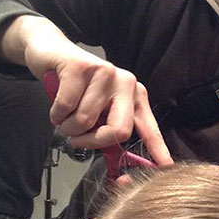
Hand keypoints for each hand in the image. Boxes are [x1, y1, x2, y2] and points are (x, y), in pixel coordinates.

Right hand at [0, 16, 172, 166]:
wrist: (52, 52)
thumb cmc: (77, 87)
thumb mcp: (99, 111)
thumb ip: (109, 131)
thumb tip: (117, 163)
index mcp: (135, 96)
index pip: (149, 128)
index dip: (157, 149)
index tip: (166, 167)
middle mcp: (125, 83)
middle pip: (119, 130)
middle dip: (93, 141)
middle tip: (77, 139)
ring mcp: (105, 73)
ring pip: (86, 121)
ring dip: (68, 126)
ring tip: (65, 113)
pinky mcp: (81, 67)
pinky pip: (66, 107)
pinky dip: (56, 114)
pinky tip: (57, 104)